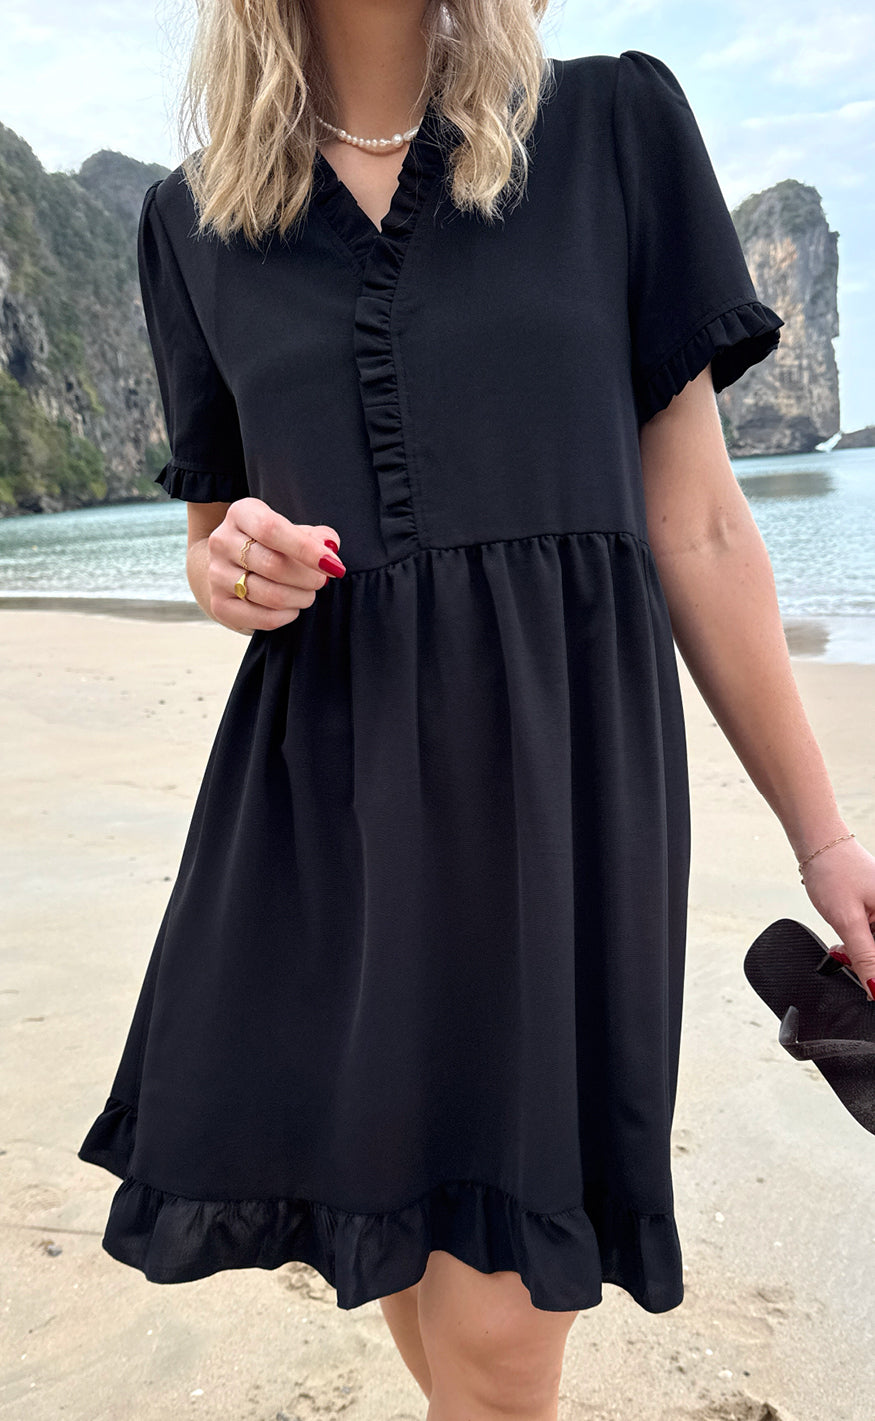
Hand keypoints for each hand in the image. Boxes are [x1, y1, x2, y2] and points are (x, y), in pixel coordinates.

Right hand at [206, 498, 344, 632]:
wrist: (232, 565)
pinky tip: (292, 607)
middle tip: (320, 581)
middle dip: (308, 578)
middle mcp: (222, 541)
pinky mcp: (219, 605)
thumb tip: (329, 547)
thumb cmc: (271, 545)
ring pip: (270, 595)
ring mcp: (217, 574)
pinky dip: (287, 616)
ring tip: (308, 594)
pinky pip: (263, 617)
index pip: (272, 530)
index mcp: (241, 513)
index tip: (333, 566)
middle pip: (273, 565)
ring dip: (301, 598)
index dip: (306, 550)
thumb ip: (317, 536)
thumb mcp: (293, 530)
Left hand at [799, 836, 874, 999]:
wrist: (820, 845)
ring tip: (841, 950)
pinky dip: (860, 944)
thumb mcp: (848, 921)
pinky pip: (873, 938)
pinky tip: (845, 943)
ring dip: (862, 956)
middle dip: (867, 964)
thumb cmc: (834, 872)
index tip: (867, 988)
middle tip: (844, 958)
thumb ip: (865, 958)